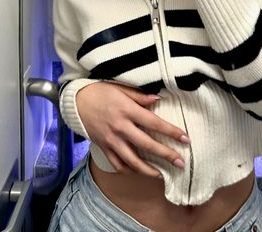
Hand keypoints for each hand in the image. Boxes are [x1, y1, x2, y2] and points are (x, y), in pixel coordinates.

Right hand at [76, 81, 190, 177]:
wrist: (76, 101)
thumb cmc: (100, 91)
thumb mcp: (120, 88)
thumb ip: (139, 95)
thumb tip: (158, 99)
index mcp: (127, 110)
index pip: (154, 123)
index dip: (171, 132)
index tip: (185, 139)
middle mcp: (120, 127)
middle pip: (147, 145)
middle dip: (166, 155)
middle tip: (180, 163)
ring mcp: (111, 140)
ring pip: (133, 161)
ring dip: (149, 170)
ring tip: (162, 175)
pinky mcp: (103, 147)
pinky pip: (117, 163)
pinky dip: (128, 169)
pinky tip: (138, 171)